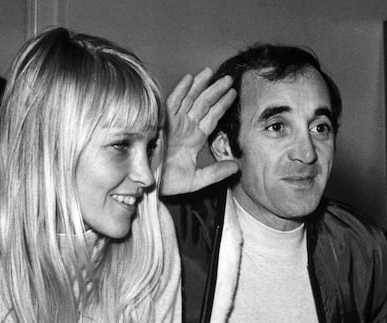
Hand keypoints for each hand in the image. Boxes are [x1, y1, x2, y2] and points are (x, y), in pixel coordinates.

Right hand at [160, 67, 238, 194]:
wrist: (150, 186)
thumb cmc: (169, 183)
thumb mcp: (197, 179)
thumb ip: (216, 173)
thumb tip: (237, 167)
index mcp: (195, 139)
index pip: (212, 117)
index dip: (223, 105)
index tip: (233, 93)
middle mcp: (186, 128)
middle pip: (203, 104)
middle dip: (215, 90)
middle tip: (228, 78)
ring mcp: (175, 123)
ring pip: (190, 100)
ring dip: (200, 85)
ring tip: (211, 72)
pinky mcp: (163, 122)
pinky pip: (173, 103)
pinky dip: (181, 90)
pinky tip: (189, 79)